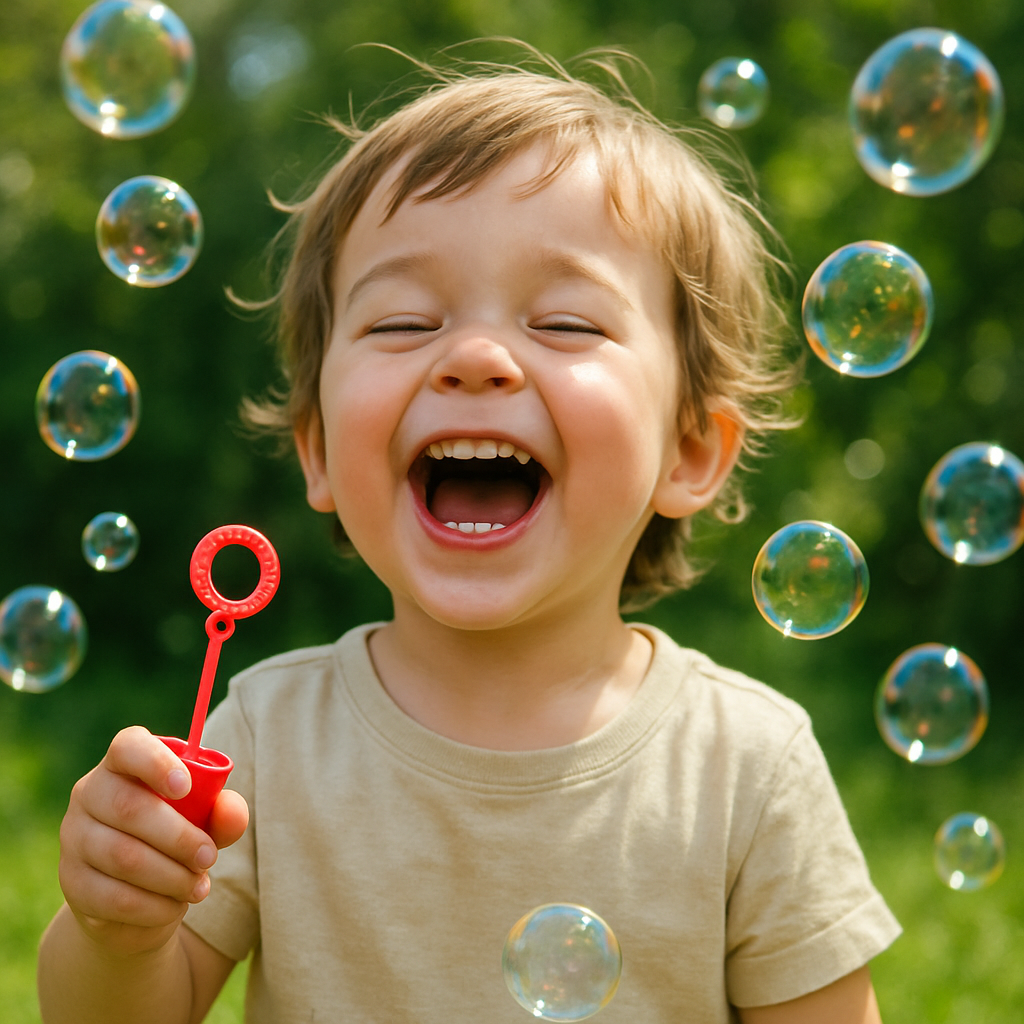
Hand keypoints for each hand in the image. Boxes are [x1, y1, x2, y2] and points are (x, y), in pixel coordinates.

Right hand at [58, 726, 248, 957]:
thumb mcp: (206, 821)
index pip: (128, 747)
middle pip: (129, 808)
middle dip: (179, 837)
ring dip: (171, 876)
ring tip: (199, 887)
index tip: (186, 787)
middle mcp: (90, 793)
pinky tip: (175, 905)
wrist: (139, 894)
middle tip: (210, 858)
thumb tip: (232, 812)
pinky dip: (154, 906)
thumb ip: (223, 812)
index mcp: (123, 764)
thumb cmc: (177, 838)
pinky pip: (113, 897)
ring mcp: (74, 838)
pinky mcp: (72, 882)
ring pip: (123, 856)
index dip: (156, 763)